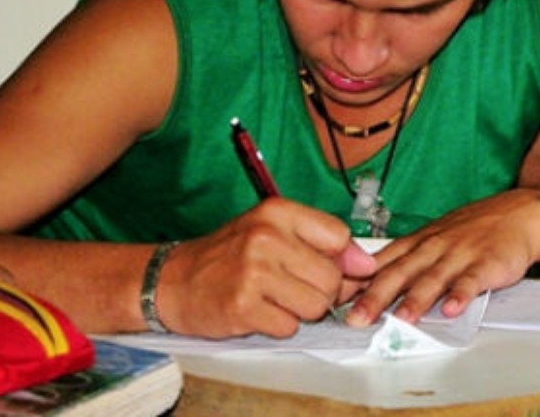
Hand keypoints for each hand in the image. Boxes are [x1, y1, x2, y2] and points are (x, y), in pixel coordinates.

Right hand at [158, 199, 375, 337]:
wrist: (172, 281)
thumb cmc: (230, 256)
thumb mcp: (274, 232)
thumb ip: (323, 243)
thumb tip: (367, 266)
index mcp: (277, 212)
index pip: (340, 237)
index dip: (342, 260)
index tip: (326, 267)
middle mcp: (266, 237)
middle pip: (332, 277)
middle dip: (321, 291)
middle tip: (292, 287)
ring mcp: (253, 272)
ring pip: (316, 305)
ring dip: (301, 311)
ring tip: (274, 298)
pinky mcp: (243, 306)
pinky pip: (290, 327)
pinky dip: (278, 325)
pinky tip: (258, 311)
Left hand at [342, 190, 539, 325]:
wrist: (519, 214)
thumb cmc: (473, 230)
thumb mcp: (433, 237)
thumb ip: (403, 260)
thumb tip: (365, 283)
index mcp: (417, 243)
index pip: (380, 262)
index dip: (356, 282)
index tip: (333, 299)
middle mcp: (434, 247)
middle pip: (400, 272)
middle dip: (376, 296)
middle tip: (357, 319)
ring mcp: (460, 255)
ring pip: (434, 278)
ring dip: (416, 299)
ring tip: (401, 319)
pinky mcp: (487, 263)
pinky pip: (472, 280)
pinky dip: (461, 295)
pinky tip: (452, 309)